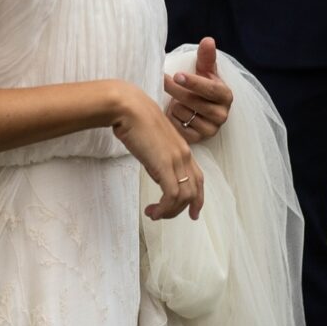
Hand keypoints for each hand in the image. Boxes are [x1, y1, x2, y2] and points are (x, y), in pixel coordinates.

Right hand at [111, 84, 203, 220]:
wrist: (128, 107)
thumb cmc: (134, 118)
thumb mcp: (151, 140)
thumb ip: (158, 156)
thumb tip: (157, 171)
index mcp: (182, 148)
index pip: (198, 177)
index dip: (198, 196)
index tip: (192, 211)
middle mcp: (184, 155)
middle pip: (195, 189)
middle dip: (186, 208)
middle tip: (173, 218)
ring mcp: (176, 160)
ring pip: (184, 196)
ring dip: (170, 211)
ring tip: (154, 215)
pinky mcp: (164, 165)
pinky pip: (171, 195)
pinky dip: (164, 208)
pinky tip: (152, 211)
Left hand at [164, 37, 232, 142]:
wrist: (197, 108)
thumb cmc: (201, 85)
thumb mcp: (204, 70)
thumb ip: (206, 56)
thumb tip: (208, 40)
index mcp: (226, 95)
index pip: (211, 89)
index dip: (194, 82)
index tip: (177, 75)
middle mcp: (222, 115)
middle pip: (194, 102)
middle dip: (175, 90)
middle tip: (162, 79)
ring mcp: (211, 129)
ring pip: (184, 113)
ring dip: (174, 105)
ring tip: (174, 100)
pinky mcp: (199, 140)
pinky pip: (179, 128)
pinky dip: (172, 118)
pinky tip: (173, 112)